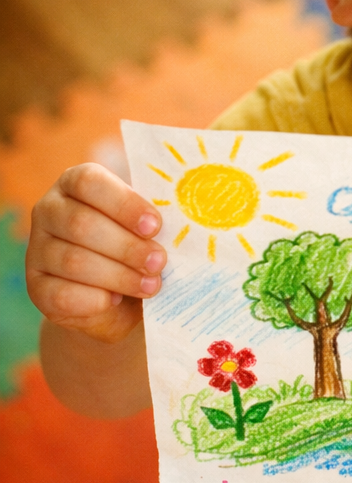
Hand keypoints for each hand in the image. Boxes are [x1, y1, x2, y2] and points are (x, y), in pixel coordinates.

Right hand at [27, 164, 165, 343]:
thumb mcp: (147, 228)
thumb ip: (155, 221)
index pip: (89, 182)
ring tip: (151, 285)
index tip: (154, 226)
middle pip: (81, 224)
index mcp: (76, 184)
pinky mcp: (36, 287)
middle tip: (159, 262)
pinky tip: (115, 300)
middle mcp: (48, 211)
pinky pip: (62, 294)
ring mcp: (37, 250)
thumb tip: (185, 221)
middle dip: (127, 247)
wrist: (118, 297)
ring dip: (119, 275)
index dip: (123, 204)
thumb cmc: (139, 247)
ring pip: (74, 261)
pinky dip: (95, 299)